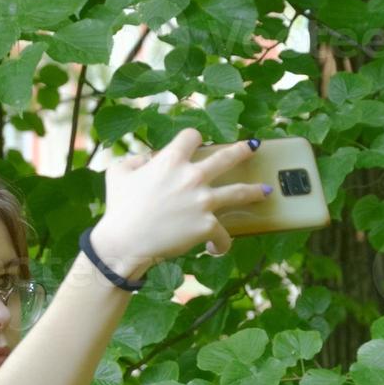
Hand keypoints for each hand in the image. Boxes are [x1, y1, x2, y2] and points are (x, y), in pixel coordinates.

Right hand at [90, 129, 270, 272]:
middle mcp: (192, 177)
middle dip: (243, 150)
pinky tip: (218, 247)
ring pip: (240, 192)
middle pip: (227, 157)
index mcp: (171, 160)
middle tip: (253, 147)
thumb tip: (146, 159)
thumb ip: (134, 160)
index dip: (194, 138)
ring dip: (255, 191)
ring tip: (266, 191)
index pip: (191, 136)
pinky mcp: (207, 225)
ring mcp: (203, 201)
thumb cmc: (119, 208)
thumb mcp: (118, 173)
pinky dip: (221, 243)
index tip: (197, 142)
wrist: (124, 241)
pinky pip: (223, 234)